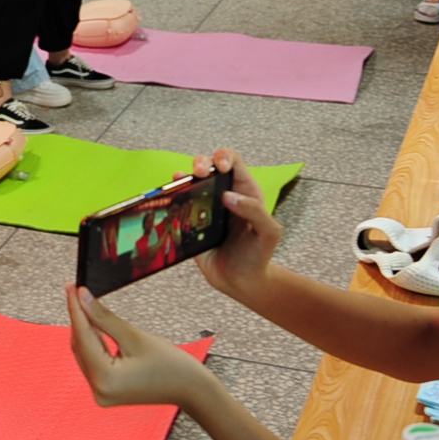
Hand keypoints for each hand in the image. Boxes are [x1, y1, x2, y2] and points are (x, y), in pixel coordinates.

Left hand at [66, 285, 213, 409]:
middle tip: (75, 289)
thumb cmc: (172, 365)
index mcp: (105, 379)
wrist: (191, 389)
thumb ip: (104, 317)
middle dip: (79, 317)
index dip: (75, 309)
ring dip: (85, 328)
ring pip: (85, 353)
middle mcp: (98, 390)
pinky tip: (92, 323)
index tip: (71, 287)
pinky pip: (94, 361)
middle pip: (81, 346)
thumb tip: (83, 298)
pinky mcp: (107, 390)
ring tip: (82, 301)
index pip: (83, 336)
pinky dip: (94, 342)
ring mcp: (102, 393)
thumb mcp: (135, 336)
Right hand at [184, 148, 282, 297]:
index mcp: (245, 191)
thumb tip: (229, 196)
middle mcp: (223, 194)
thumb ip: (255, 211)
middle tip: (200, 173)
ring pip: (191, 181)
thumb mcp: (267, 234)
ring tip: (181, 178)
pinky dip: (172, 194)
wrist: (239, 281)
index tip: (220, 168)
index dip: (224, 157)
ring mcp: (205, 206)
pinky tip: (170, 193)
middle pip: (208, 165)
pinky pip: (179, 202)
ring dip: (185, 175)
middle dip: (202, 162)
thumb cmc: (257, 256)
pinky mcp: (190, 220)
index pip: (233, 162)